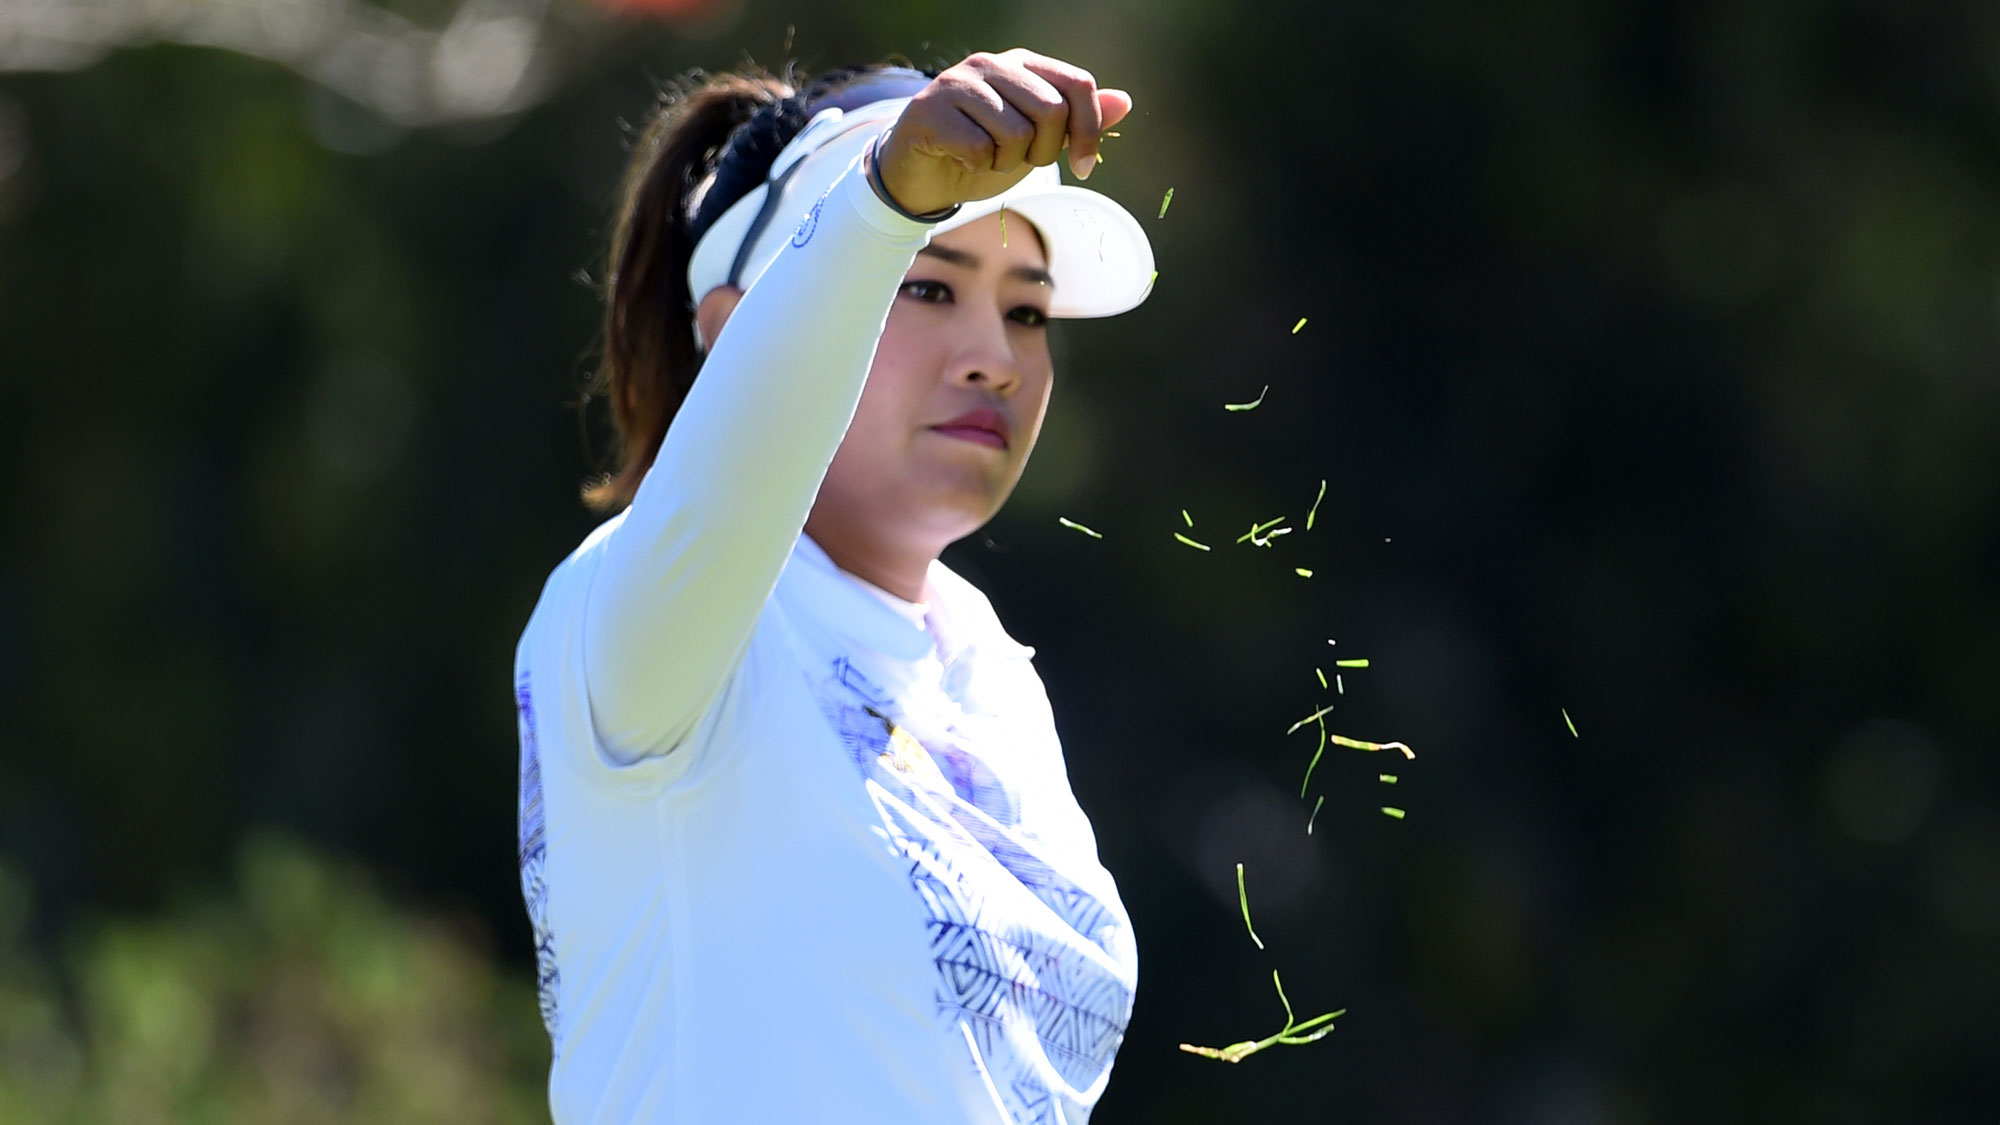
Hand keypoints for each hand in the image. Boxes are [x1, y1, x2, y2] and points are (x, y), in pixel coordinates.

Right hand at [869, 49, 1131, 215]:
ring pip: (1015, 132)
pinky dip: (976, 166)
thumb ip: (1076, 121)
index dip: (1089, 131)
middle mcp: (991, 64)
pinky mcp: (930, 110)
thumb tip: (1124, 102)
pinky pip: (979, 147)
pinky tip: (960, 158)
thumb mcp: (1038, 140)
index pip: (1078, 85)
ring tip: (986, 156)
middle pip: (1051, 111)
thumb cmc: (982, 153)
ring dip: (1006, 162)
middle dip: (1043, 152)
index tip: (1083, 167)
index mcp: (1023, 64)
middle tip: (1018, 160)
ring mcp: (958, 83)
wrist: (921, 175)